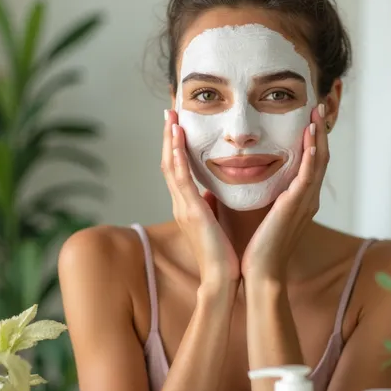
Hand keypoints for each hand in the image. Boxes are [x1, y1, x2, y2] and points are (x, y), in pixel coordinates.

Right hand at [161, 110, 239, 287]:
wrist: (222, 279)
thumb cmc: (222, 254)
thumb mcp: (216, 222)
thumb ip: (212, 205)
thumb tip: (214, 192)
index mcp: (187, 206)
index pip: (177, 169)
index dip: (175, 146)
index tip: (177, 124)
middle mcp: (180, 203)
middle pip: (168, 162)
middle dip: (168, 136)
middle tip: (169, 111)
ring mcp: (183, 207)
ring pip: (170, 166)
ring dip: (169, 140)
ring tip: (171, 117)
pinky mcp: (191, 212)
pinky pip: (180, 180)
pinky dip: (177, 158)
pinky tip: (177, 140)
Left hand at [241, 104, 328, 282]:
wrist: (261, 272)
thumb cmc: (255, 247)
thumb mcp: (258, 212)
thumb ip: (258, 194)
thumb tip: (241, 176)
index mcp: (298, 200)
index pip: (309, 163)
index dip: (311, 140)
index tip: (306, 118)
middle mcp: (307, 199)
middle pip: (319, 158)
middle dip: (319, 131)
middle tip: (316, 107)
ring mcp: (305, 202)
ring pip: (318, 162)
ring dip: (318, 136)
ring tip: (316, 114)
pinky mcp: (297, 206)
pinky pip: (308, 176)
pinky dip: (312, 156)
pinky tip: (311, 139)